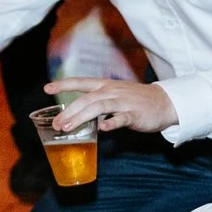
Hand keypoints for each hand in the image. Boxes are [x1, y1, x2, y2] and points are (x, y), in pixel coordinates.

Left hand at [45, 76, 176, 134]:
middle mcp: (112, 92)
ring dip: (81, 117)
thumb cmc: (137, 100)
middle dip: (69, 111)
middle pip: (86, 99)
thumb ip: (97, 101)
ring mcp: (124, 102)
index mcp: (106, 86)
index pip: (81, 83)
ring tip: (68, 128)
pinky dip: (112, 123)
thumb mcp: (115, 94)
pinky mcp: (135, 115)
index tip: (47, 88)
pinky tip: (103, 129)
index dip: (64, 85)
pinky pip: (122, 118)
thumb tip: (77, 113)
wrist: (165, 102)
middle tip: (56, 124)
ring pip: (99, 107)